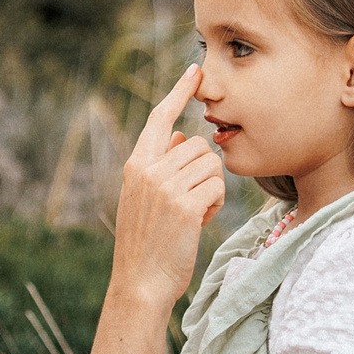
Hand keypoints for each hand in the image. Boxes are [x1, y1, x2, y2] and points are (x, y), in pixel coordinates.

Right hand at [110, 64, 225, 311]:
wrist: (140, 282)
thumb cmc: (148, 242)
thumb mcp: (145, 198)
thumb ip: (161, 166)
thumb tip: (183, 137)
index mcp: (136, 165)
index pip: (160, 118)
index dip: (178, 92)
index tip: (194, 71)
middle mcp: (148, 170)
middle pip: (199, 146)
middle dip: (204, 173)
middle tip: (191, 202)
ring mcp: (166, 187)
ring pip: (212, 165)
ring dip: (212, 189)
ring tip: (194, 213)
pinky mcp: (185, 204)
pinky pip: (218, 186)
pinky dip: (216, 205)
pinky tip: (200, 222)